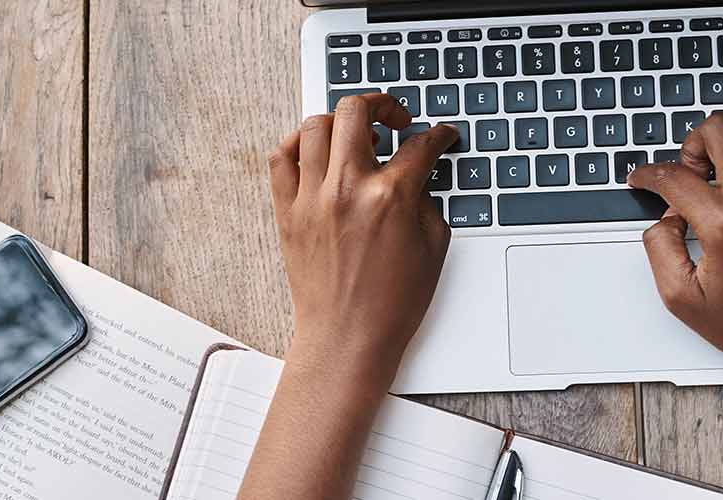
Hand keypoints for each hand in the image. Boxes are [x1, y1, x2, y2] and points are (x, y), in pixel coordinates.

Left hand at [268, 94, 456, 371]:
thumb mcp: (433, 247)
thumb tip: (420, 173)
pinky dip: (297, 144)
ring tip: (356, 137)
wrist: (347, 339)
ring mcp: (312, 198)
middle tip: (395, 120)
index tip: (440, 137)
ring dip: (341, 122)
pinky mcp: (288, 211)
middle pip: (357, 111)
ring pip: (315, 125)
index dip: (438, 136)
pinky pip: (281, 157)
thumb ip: (427, 199)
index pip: (420, 145)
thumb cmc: (391, 304)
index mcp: (390, 198)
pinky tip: (316, 151)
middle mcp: (347, 189)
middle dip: (383, 105)